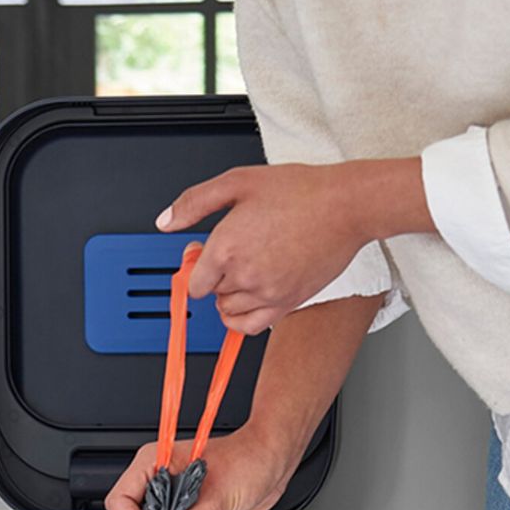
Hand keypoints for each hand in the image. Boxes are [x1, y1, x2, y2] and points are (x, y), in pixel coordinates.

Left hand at [159, 159, 426, 332]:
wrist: (345, 206)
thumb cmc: (299, 190)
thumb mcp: (238, 181)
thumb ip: (195, 203)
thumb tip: (165, 223)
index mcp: (227, 246)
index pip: (193, 280)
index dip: (197, 267)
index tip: (206, 254)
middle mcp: (244, 274)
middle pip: (211, 294)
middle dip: (216, 276)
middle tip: (235, 251)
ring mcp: (266, 293)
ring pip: (229, 310)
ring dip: (230, 295)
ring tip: (246, 269)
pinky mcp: (287, 304)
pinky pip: (249, 327)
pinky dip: (241, 319)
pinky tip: (247, 300)